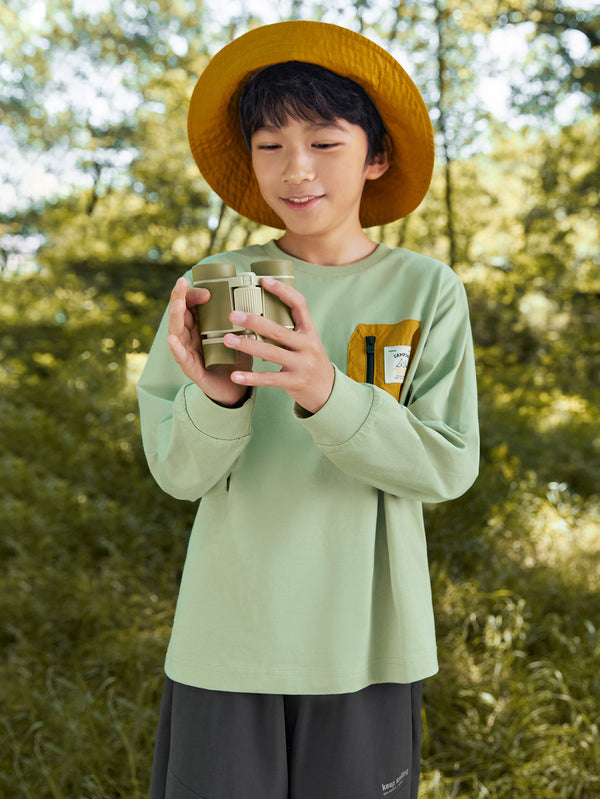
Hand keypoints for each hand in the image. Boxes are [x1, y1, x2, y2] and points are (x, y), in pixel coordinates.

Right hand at [167, 277, 251, 406]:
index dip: (195, 295)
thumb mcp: (240, 335)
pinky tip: (173, 340)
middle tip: (181, 283)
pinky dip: (176, 348)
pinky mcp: (191, 369)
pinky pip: (181, 358)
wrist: (235, 388)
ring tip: (177, 304)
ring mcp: (188, 352)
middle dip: (179, 297)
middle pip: (180, 313)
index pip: (191, 304)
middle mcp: (190, 337)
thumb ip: (243, 320)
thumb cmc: (234, 359)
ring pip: (177, 332)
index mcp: (200, 326)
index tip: (209, 291)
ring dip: (176, 317)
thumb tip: (259, 300)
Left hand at [223, 277, 333, 413]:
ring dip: (247, 346)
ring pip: (271, 353)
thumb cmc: (310, 361)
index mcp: (309, 331)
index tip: (263, 280)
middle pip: (278, 330)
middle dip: (254, 321)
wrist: (328, 390)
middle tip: (232, 315)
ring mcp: (301, 365)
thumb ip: (289, 328)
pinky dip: (251, 378)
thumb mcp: (306, 341)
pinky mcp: (294, 382)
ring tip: (226, 340)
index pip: (299, 305)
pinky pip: (269, 379)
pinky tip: (235, 376)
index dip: (283, 291)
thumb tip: (259, 309)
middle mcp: (307, 346)